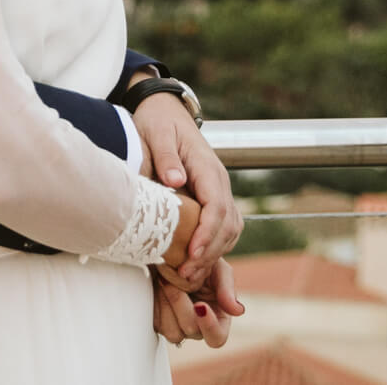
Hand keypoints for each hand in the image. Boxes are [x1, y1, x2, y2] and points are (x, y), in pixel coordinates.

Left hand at [135, 95, 241, 285]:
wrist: (166, 111)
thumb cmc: (158, 121)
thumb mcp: (157, 133)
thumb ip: (166, 157)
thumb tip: (176, 181)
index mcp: (207, 167)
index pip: (216, 206)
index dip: (206, 233)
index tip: (191, 254)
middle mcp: (219, 180)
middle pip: (226, 224)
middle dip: (210, 252)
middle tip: (186, 275)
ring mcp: (218, 189)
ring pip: (229, 229)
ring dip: (213, 254)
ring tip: (188, 275)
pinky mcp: (212, 196)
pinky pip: (222, 227)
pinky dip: (213, 246)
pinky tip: (194, 260)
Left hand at [152, 258, 240, 346]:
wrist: (169, 252)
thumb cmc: (198, 261)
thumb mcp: (217, 268)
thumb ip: (227, 288)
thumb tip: (239, 311)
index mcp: (217, 319)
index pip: (217, 338)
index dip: (210, 326)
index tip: (200, 305)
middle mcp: (197, 327)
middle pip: (191, 330)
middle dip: (182, 303)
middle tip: (175, 278)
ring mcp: (177, 327)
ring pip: (173, 331)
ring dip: (168, 302)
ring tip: (166, 278)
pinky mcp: (158, 323)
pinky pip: (157, 324)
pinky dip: (157, 302)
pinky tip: (157, 285)